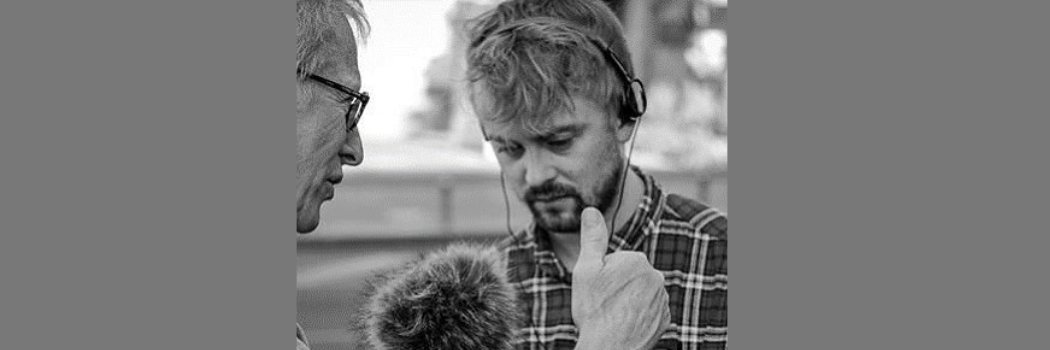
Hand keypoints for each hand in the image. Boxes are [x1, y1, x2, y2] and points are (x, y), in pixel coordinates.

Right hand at [571, 207, 670, 349]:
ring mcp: (662, 299)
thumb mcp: (586, 270)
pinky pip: (650, 311)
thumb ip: (592, 238)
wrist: (610, 347)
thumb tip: (591, 210)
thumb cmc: (595, 309)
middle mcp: (655, 276)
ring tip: (614, 316)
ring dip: (629, 301)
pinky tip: (626, 324)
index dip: (603, 276)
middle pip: (631, 276)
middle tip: (604, 303)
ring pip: (641, 294)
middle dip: (618, 287)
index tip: (598, 290)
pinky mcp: (665, 318)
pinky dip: (639, 316)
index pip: (617, 261)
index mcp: (636, 259)